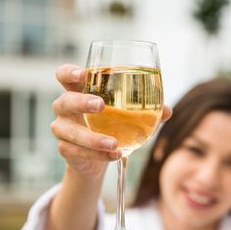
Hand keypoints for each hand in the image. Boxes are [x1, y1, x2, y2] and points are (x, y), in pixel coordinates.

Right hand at [50, 64, 172, 176]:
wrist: (98, 156)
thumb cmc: (112, 124)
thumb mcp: (128, 115)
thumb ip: (146, 111)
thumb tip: (168, 110)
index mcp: (78, 91)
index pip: (64, 75)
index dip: (69, 72)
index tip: (82, 74)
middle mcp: (65, 108)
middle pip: (64, 101)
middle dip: (81, 102)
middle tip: (101, 105)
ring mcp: (62, 129)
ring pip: (70, 131)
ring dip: (92, 138)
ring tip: (113, 143)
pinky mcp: (66, 149)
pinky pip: (78, 152)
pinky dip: (98, 155)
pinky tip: (115, 155)